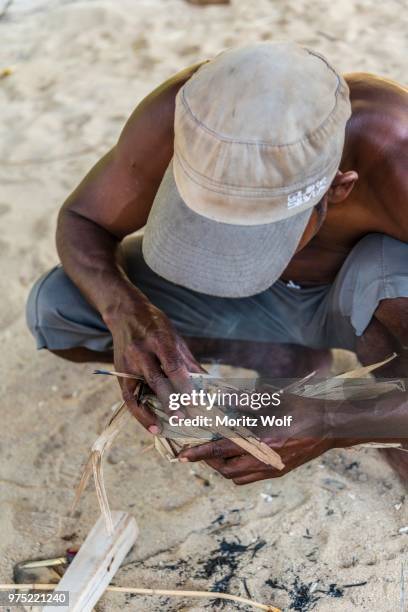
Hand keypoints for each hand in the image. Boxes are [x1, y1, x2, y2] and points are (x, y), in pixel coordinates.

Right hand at [107, 293, 203, 432]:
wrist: (125, 314)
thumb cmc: (155, 326)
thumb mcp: (175, 338)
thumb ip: (190, 363)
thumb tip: (209, 384)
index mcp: (158, 339)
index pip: (172, 365)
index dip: (184, 384)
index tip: (196, 400)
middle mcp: (140, 351)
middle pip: (156, 380)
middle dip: (170, 401)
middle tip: (184, 418)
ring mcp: (127, 363)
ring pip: (139, 392)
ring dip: (151, 412)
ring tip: (165, 427)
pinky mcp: (119, 372)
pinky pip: (128, 398)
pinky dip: (139, 414)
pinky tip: (152, 426)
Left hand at [178, 394, 333, 483]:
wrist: (331, 425)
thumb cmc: (303, 408)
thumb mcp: (274, 399)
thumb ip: (246, 403)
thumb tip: (221, 402)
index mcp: (264, 441)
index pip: (223, 449)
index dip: (200, 451)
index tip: (183, 454)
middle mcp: (266, 460)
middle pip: (226, 469)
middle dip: (209, 460)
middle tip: (200, 446)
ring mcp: (273, 468)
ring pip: (237, 477)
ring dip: (222, 466)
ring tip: (216, 450)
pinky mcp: (279, 471)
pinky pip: (249, 477)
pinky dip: (236, 469)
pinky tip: (236, 454)